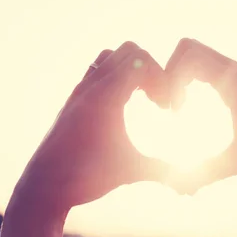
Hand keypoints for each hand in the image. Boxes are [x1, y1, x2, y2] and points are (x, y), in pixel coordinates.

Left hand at [19, 41, 171, 210]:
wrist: (43, 186)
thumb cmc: (85, 178)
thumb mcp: (130, 172)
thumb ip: (164, 171)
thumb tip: (193, 185)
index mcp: (106, 96)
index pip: (142, 61)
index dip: (164, 80)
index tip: (168, 109)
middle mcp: (90, 87)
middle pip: (129, 50)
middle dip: (151, 69)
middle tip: (159, 101)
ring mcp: (78, 91)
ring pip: (110, 57)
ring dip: (131, 70)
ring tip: (142, 98)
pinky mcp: (72, 101)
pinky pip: (97, 72)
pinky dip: (115, 79)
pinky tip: (121, 109)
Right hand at [166, 38, 236, 192]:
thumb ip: (207, 174)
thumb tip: (181, 191)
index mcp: (233, 83)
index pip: (190, 59)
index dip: (172, 82)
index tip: (176, 113)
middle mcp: (232, 69)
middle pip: (187, 47)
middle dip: (168, 71)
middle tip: (168, 104)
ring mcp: (233, 70)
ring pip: (193, 52)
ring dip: (176, 73)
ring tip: (175, 106)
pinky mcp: (233, 76)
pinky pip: (201, 63)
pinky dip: (186, 77)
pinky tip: (187, 107)